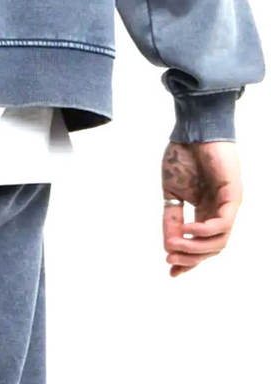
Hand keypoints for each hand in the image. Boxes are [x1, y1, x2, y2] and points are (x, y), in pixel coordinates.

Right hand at [161, 140, 241, 276]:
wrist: (192, 130)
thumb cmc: (183, 156)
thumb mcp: (171, 193)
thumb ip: (172, 218)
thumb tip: (168, 245)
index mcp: (206, 212)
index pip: (201, 245)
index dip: (188, 261)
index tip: (170, 271)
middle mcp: (220, 213)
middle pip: (212, 249)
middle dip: (190, 259)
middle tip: (170, 260)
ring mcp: (229, 206)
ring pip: (219, 242)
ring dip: (196, 249)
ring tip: (174, 246)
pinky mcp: (233, 197)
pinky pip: (223, 223)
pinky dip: (205, 231)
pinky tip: (187, 229)